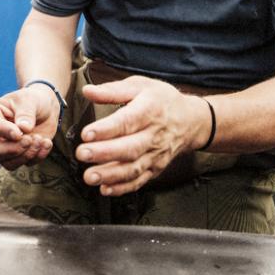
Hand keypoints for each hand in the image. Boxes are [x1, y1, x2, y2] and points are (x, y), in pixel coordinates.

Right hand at [0, 84, 61, 169]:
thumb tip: (24, 128)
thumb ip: (26, 113)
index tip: (19, 133)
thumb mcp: (29, 100)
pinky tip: (46, 142)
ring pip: (9, 163)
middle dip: (14, 150)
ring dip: (27, 155)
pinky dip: (38, 156)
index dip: (4, 132)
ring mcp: (5, 148)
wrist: (46, 108)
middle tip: (30, 139)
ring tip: (41, 139)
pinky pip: (25, 164)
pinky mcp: (20, 156)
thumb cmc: (32, 100)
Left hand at [73, 76, 209, 196]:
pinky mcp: (156, 168)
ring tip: (89, 176)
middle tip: (82, 154)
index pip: (127, 121)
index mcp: (150, 110)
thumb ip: (112, 90)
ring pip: (133, 168)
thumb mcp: (140, 86)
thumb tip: (87, 91)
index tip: (86, 133)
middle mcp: (154, 135)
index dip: (106, 129)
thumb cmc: (162, 100)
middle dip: (104, 153)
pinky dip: (122, 188)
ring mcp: (156, 155)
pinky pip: (139, 181)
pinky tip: (105, 189)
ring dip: (110, 175)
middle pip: (130, 148)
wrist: (192, 120)